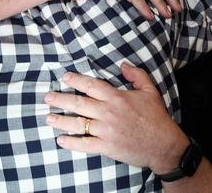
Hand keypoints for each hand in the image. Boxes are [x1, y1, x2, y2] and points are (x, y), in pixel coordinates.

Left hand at [43, 63, 189, 173]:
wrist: (163, 145)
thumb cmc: (157, 117)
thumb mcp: (150, 91)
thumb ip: (137, 75)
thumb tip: (123, 64)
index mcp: (117, 98)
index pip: (92, 85)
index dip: (76, 80)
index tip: (64, 77)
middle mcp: (109, 112)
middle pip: (79, 103)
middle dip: (61, 99)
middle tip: (48, 97)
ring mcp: (106, 131)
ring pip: (78, 123)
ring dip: (61, 120)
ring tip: (49, 118)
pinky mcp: (107, 147)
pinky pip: (85, 144)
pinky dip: (71, 142)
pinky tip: (61, 140)